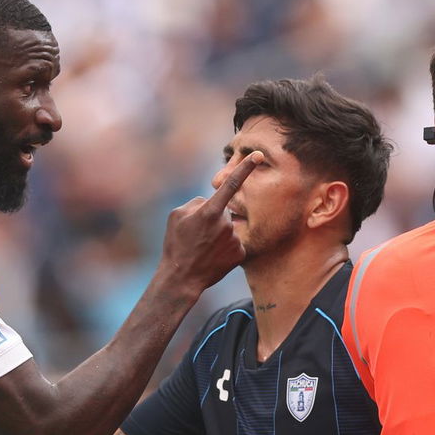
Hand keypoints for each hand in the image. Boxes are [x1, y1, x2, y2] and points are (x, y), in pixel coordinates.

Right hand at [155, 153, 260, 295]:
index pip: (231, 184)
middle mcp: (226, 224)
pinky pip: (233, 242)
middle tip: (197, 236)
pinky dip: (225, 247)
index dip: (246, 168)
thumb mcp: (177, 215)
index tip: (258, 155)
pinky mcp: (240, 253)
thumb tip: (211, 203)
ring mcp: (234, 239)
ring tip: (203, 248)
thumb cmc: (176, 244)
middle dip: (212, 219)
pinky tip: (213, 256)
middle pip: (223, 212)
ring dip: (218, 234)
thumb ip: (197, 202)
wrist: (182, 278)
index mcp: (210, 211)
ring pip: (229, 227)